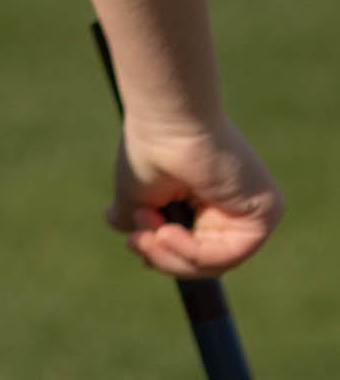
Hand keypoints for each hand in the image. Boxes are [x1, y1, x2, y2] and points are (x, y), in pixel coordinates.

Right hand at [107, 116, 282, 277]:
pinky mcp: (264, 213)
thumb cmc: (149, 146)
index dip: (163, 254)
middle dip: (165, 256)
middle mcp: (234, 205)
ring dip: (174, 254)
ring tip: (148, 231)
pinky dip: (194, 252)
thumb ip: (134, 214)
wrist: (166, 118)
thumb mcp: (136, 190)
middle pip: (205, 258)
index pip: (194, 244)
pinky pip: (231, 252)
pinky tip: (167, 233)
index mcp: (208, 198)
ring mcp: (251, 210)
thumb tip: (115, 222)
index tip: (133, 243)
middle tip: (135, 243)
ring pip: (217, 261)